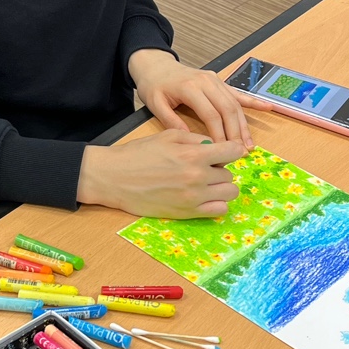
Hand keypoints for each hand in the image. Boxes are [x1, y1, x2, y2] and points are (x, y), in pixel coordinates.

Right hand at [77, 130, 246, 218]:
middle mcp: (198, 177)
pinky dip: (216, 204)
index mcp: (194, 154)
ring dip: (221, 187)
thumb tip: (214, 146)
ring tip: (205, 184)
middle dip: (220, 170)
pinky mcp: (187, 213)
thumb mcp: (168, 136)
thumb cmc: (138, 154)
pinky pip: (219, 210)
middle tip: (204, 169)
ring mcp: (194, 197)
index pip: (234, 151)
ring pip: (229, 193)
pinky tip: (203, 197)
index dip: (232, 150)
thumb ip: (195, 139)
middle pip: (229, 174)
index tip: (225, 152)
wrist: (115, 178)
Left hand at [128, 49, 269, 146]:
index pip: (211, 114)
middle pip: (227, 109)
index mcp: (190, 87)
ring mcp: (215, 80)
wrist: (156, 65)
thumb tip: (192, 142)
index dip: (219, 134)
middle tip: (240, 152)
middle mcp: (206, 82)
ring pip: (235, 103)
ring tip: (249, 144)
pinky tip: (268, 108)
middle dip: (236, 132)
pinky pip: (238, 93)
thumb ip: (171, 122)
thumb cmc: (154, 85)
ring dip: (244, 124)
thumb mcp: (155, 104)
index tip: (223, 151)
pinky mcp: (219, 81)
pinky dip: (253, 101)